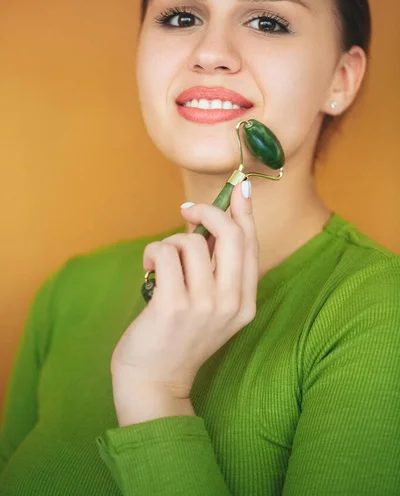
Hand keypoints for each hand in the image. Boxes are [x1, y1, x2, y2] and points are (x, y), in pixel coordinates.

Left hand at [111, 181, 258, 408]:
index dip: (245, 211)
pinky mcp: (174, 306)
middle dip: (209, 211)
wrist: (154, 382)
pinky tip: (148, 268)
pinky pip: (166, 252)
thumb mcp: (212, 308)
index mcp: (245, 302)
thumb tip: (215, 221)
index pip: (251, 245)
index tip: (238, 187)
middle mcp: (231, 303)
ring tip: (161, 261)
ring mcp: (204, 305)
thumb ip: (218, 270)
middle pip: (232, 235)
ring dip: (170, 241)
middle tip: (189, 210)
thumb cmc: (178, 338)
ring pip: (191, 241)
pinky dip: (153, 251)